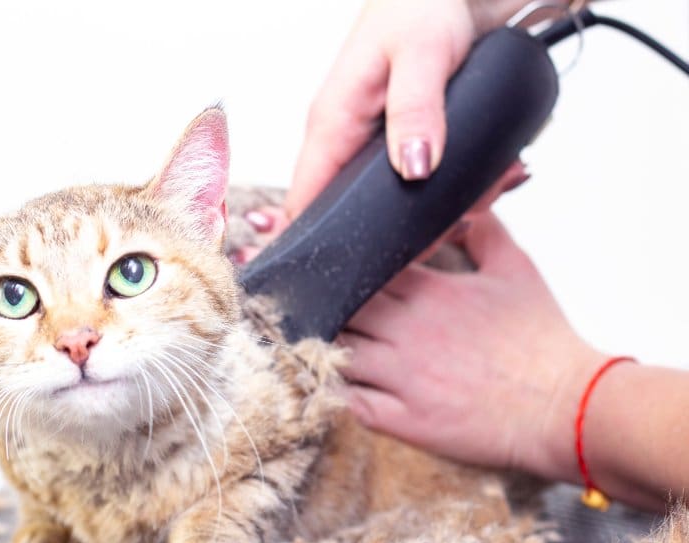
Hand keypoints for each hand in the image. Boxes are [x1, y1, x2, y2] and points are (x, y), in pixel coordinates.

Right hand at [284, 0, 538, 218]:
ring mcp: (375, 145)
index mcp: (332, 123)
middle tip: (458, 216)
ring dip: (443, 207)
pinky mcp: (404, 143)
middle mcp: (347, 140)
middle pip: (354, 214)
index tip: (357, 265)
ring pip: (395, 204)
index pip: (304, 203)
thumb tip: (412, 169)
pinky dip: (456, 187)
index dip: (319, 242)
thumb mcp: (422, 54)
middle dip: (406, 228)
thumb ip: (416, 112)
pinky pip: (421, 184)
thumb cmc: (421, 5)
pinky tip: (488, 175)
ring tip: (487, 188)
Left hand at [338, 207, 604, 479]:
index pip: (360, 267)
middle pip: (337, 308)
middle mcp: (408, 332)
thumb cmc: (543, 339)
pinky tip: (328, 382)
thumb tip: (465, 203)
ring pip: (333, 353)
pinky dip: (331, 390)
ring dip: (319, 346)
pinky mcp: (405, 419)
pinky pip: (348, 402)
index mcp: (429, 291)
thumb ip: (483, 230)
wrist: (569, 404)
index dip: (337, 267)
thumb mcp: (516, 268)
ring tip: (314, 341)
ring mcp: (403, 378)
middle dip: (320, 305)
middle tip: (307, 304)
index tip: (327, 267)